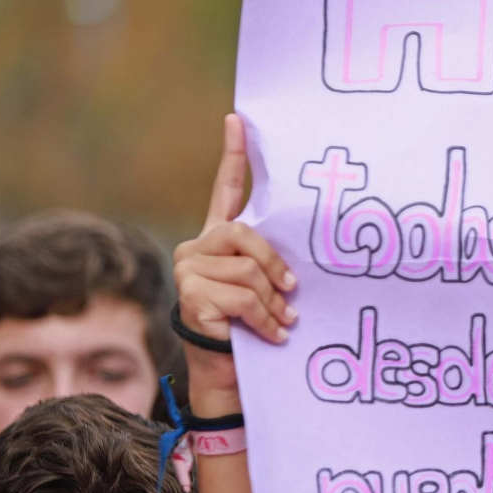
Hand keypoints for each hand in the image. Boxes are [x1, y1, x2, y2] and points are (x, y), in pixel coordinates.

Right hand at [172, 115, 296, 409]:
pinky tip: (271, 333)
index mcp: (220, 238)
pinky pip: (243, 297)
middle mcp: (199, 247)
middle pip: (245, 234)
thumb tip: (303, 256)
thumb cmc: (254, 327)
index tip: (238, 119)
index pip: (227, 189)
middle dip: (274, 266)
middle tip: (292, 292)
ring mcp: (190, 269)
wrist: (231, 373)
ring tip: (279, 321)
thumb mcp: (269, 287)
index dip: (234, 154)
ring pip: (248, 272)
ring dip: (272, 303)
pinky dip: (265, 319)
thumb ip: (274, 261)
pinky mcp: (191, 294)